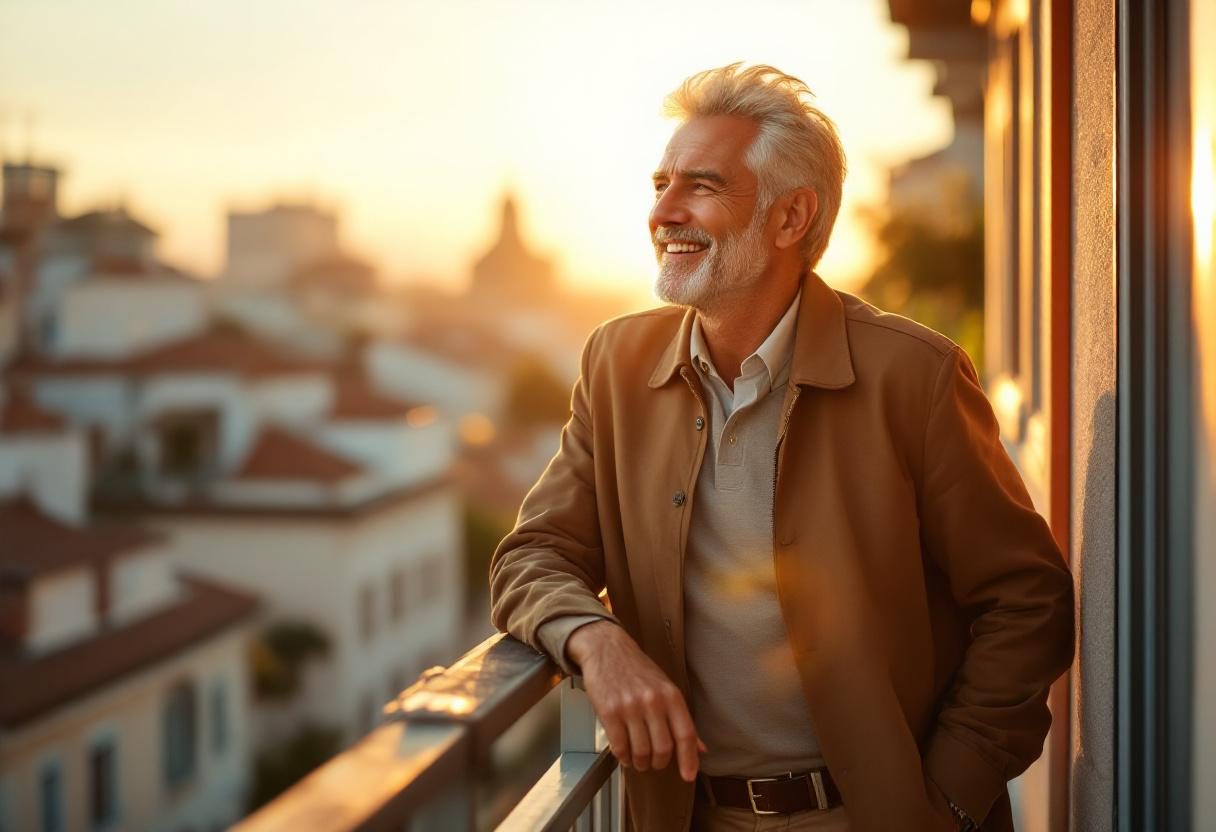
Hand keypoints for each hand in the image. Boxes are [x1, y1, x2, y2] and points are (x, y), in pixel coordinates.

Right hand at [566, 620, 706, 780]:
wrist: (607, 649)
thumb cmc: (638, 670)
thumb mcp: (665, 688)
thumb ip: (681, 719)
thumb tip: (701, 749)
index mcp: (671, 695)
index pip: (686, 734)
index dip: (689, 759)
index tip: (688, 776)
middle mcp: (653, 701)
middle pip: (663, 748)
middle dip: (658, 762)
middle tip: (653, 763)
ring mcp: (630, 706)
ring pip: (641, 751)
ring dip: (640, 762)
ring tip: (638, 759)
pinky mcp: (609, 711)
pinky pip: (619, 746)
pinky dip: (623, 756)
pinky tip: (624, 753)